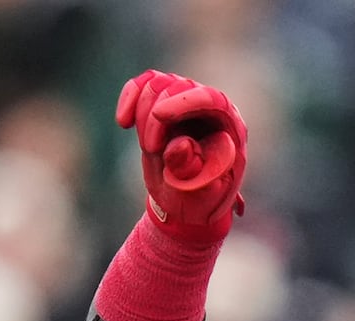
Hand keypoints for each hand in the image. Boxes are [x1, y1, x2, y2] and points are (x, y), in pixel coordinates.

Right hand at [115, 69, 247, 237]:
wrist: (185, 203)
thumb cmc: (200, 201)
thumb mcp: (202, 197)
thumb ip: (195, 173)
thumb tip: (181, 144)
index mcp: (231, 128)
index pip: (211, 99)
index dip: (183, 102)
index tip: (158, 114)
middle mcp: (211, 108)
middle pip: (178, 87)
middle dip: (155, 118)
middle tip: (151, 150)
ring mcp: (186, 101)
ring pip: (158, 83)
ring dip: (142, 114)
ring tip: (150, 148)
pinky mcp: (163, 102)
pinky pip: (144, 84)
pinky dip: (129, 97)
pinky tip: (124, 122)